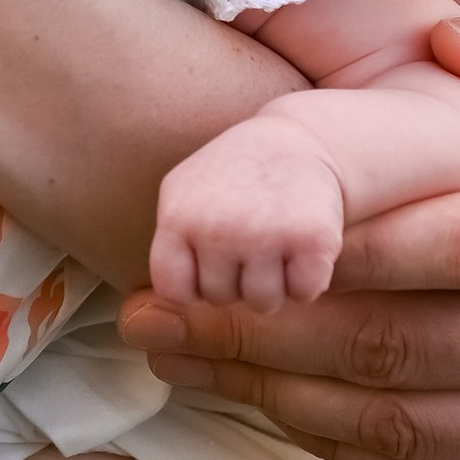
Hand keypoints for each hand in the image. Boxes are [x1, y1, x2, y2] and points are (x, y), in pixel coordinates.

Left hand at [119, 0, 459, 459]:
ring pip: (415, 430)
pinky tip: (270, 407)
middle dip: (260, 335)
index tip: (215, 243)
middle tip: (150, 311)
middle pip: (408, 350)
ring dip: (280, 402)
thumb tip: (447, 49)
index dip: (326, 256)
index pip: (452, 251)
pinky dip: (352, 450)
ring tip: (182, 361)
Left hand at [151, 121, 347, 309]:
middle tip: (253, 241)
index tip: (211, 266)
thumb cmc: (236, 176)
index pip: (173, 290)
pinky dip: (309, 277)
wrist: (298, 140)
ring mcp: (265, 234)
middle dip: (237, 280)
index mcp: (178, 216)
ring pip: (263, 302)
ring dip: (274, 283)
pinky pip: (304, 291)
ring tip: (276, 243)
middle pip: (220, 299)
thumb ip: (172, 246)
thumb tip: (148, 318)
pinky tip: (304, 245)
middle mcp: (217, 227)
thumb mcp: (185, 194)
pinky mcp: (311, 240)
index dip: (194, 286)